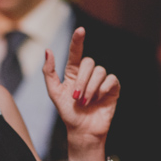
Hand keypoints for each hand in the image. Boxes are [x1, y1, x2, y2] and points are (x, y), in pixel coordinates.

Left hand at [43, 27, 119, 144]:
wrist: (82, 130)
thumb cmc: (68, 113)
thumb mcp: (54, 93)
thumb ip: (49, 72)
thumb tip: (48, 50)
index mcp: (73, 73)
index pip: (76, 53)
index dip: (78, 41)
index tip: (80, 30)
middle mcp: (88, 74)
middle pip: (88, 62)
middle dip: (82, 80)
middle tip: (78, 98)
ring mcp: (101, 80)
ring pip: (99, 71)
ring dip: (90, 88)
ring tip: (86, 102)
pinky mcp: (112, 88)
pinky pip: (111, 79)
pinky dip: (102, 90)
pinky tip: (98, 100)